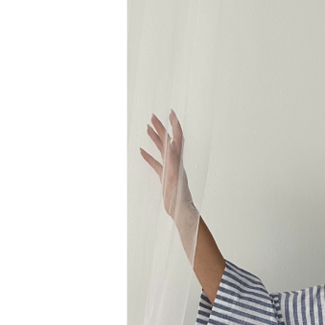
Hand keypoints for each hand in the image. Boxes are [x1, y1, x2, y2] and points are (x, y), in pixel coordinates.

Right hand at [139, 110, 198, 261]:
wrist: (182, 212)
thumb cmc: (180, 197)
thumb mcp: (175, 176)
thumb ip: (173, 159)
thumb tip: (171, 141)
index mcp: (178, 160)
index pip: (177, 138)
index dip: (174, 125)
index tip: (170, 112)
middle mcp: (175, 163)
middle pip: (168, 141)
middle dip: (161, 127)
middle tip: (153, 116)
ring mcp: (170, 170)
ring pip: (162, 150)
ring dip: (156, 138)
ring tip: (148, 127)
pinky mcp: (165, 178)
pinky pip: (156, 164)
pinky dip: (149, 157)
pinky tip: (142, 152)